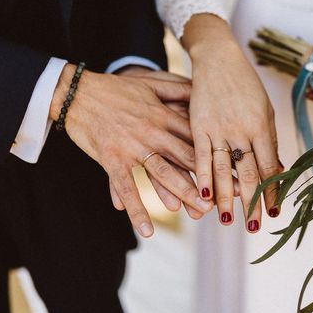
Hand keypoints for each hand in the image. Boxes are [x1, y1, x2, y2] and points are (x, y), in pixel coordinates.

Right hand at [50, 65, 212, 237]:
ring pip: (162, 172)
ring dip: (182, 193)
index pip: (196, 137)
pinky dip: (136, 209)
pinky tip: (147, 229)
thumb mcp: (151, 83)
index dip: (217, 153)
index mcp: (164, 115)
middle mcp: (152, 132)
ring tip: (200, 210)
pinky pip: (126, 187)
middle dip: (208, 178)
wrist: (76, 91)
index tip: (235, 167)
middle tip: (228, 195)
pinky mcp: (112, 158)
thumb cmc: (116, 88)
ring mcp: (132, 146)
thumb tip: (203, 90)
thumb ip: (178, 89)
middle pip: (185, 158)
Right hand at [183, 14, 282, 232]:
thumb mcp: (265, 109)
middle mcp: (240, 130)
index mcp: (261, 126)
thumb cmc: (246, 85)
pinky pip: (199, 155)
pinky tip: (202, 196)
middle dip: (251, 202)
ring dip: (225, 196)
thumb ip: (269, 139)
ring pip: (221, 169)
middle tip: (254, 227)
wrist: (219, 60)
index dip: (271, 191)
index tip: (274, 212)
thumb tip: (277, 169)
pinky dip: (200, 177)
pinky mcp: (198, 125)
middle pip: (247, 172)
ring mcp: (218, 128)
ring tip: (227, 220)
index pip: (268, 166)